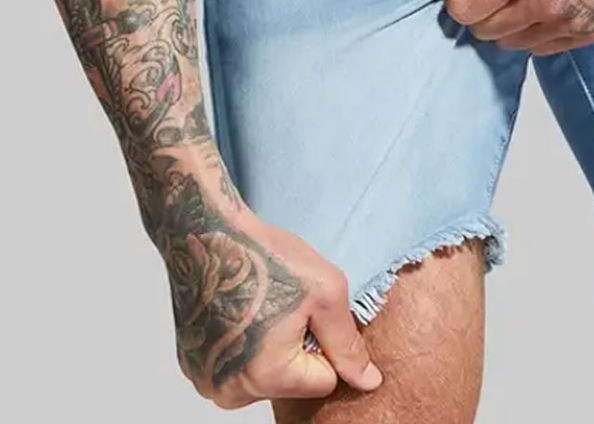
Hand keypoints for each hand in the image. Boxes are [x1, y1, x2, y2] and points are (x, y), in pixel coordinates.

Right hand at [160, 191, 382, 408]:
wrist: (208, 234)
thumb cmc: (266, 256)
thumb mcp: (325, 293)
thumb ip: (347, 344)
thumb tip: (369, 382)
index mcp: (269, 377)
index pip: (325, 379)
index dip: (325, 341)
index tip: (307, 311)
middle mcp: (232, 391)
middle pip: (293, 381)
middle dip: (297, 346)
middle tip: (283, 305)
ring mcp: (208, 380)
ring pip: (266, 375)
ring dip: (271, 346)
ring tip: (260, 305)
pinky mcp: (193, 367)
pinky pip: (238, 366)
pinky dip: (245, 344)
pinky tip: (240, 311)